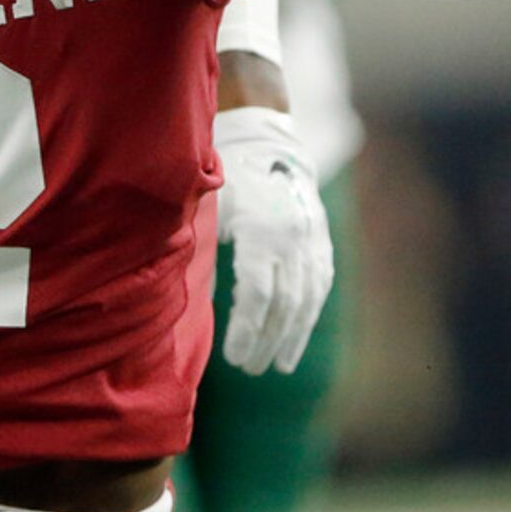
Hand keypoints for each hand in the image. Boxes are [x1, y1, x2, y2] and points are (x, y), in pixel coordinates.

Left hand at [213, 105, 332, 374]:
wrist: (266, 142)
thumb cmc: (225, 177)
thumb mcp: (207, 205)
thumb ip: (202, 248)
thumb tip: (189, 298)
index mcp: (261, 229)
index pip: (258, 292)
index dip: (246, 329)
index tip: (233, 359)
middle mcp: (292, 238)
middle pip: (284, 303)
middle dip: (266, 341)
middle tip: (249, 369)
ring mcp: (312, 240)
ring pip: (307, 299)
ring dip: (292, 336)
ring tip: (278, 366)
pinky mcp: (321, 241)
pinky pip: (320, 286)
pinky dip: (310, 316)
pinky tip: (297, 338)